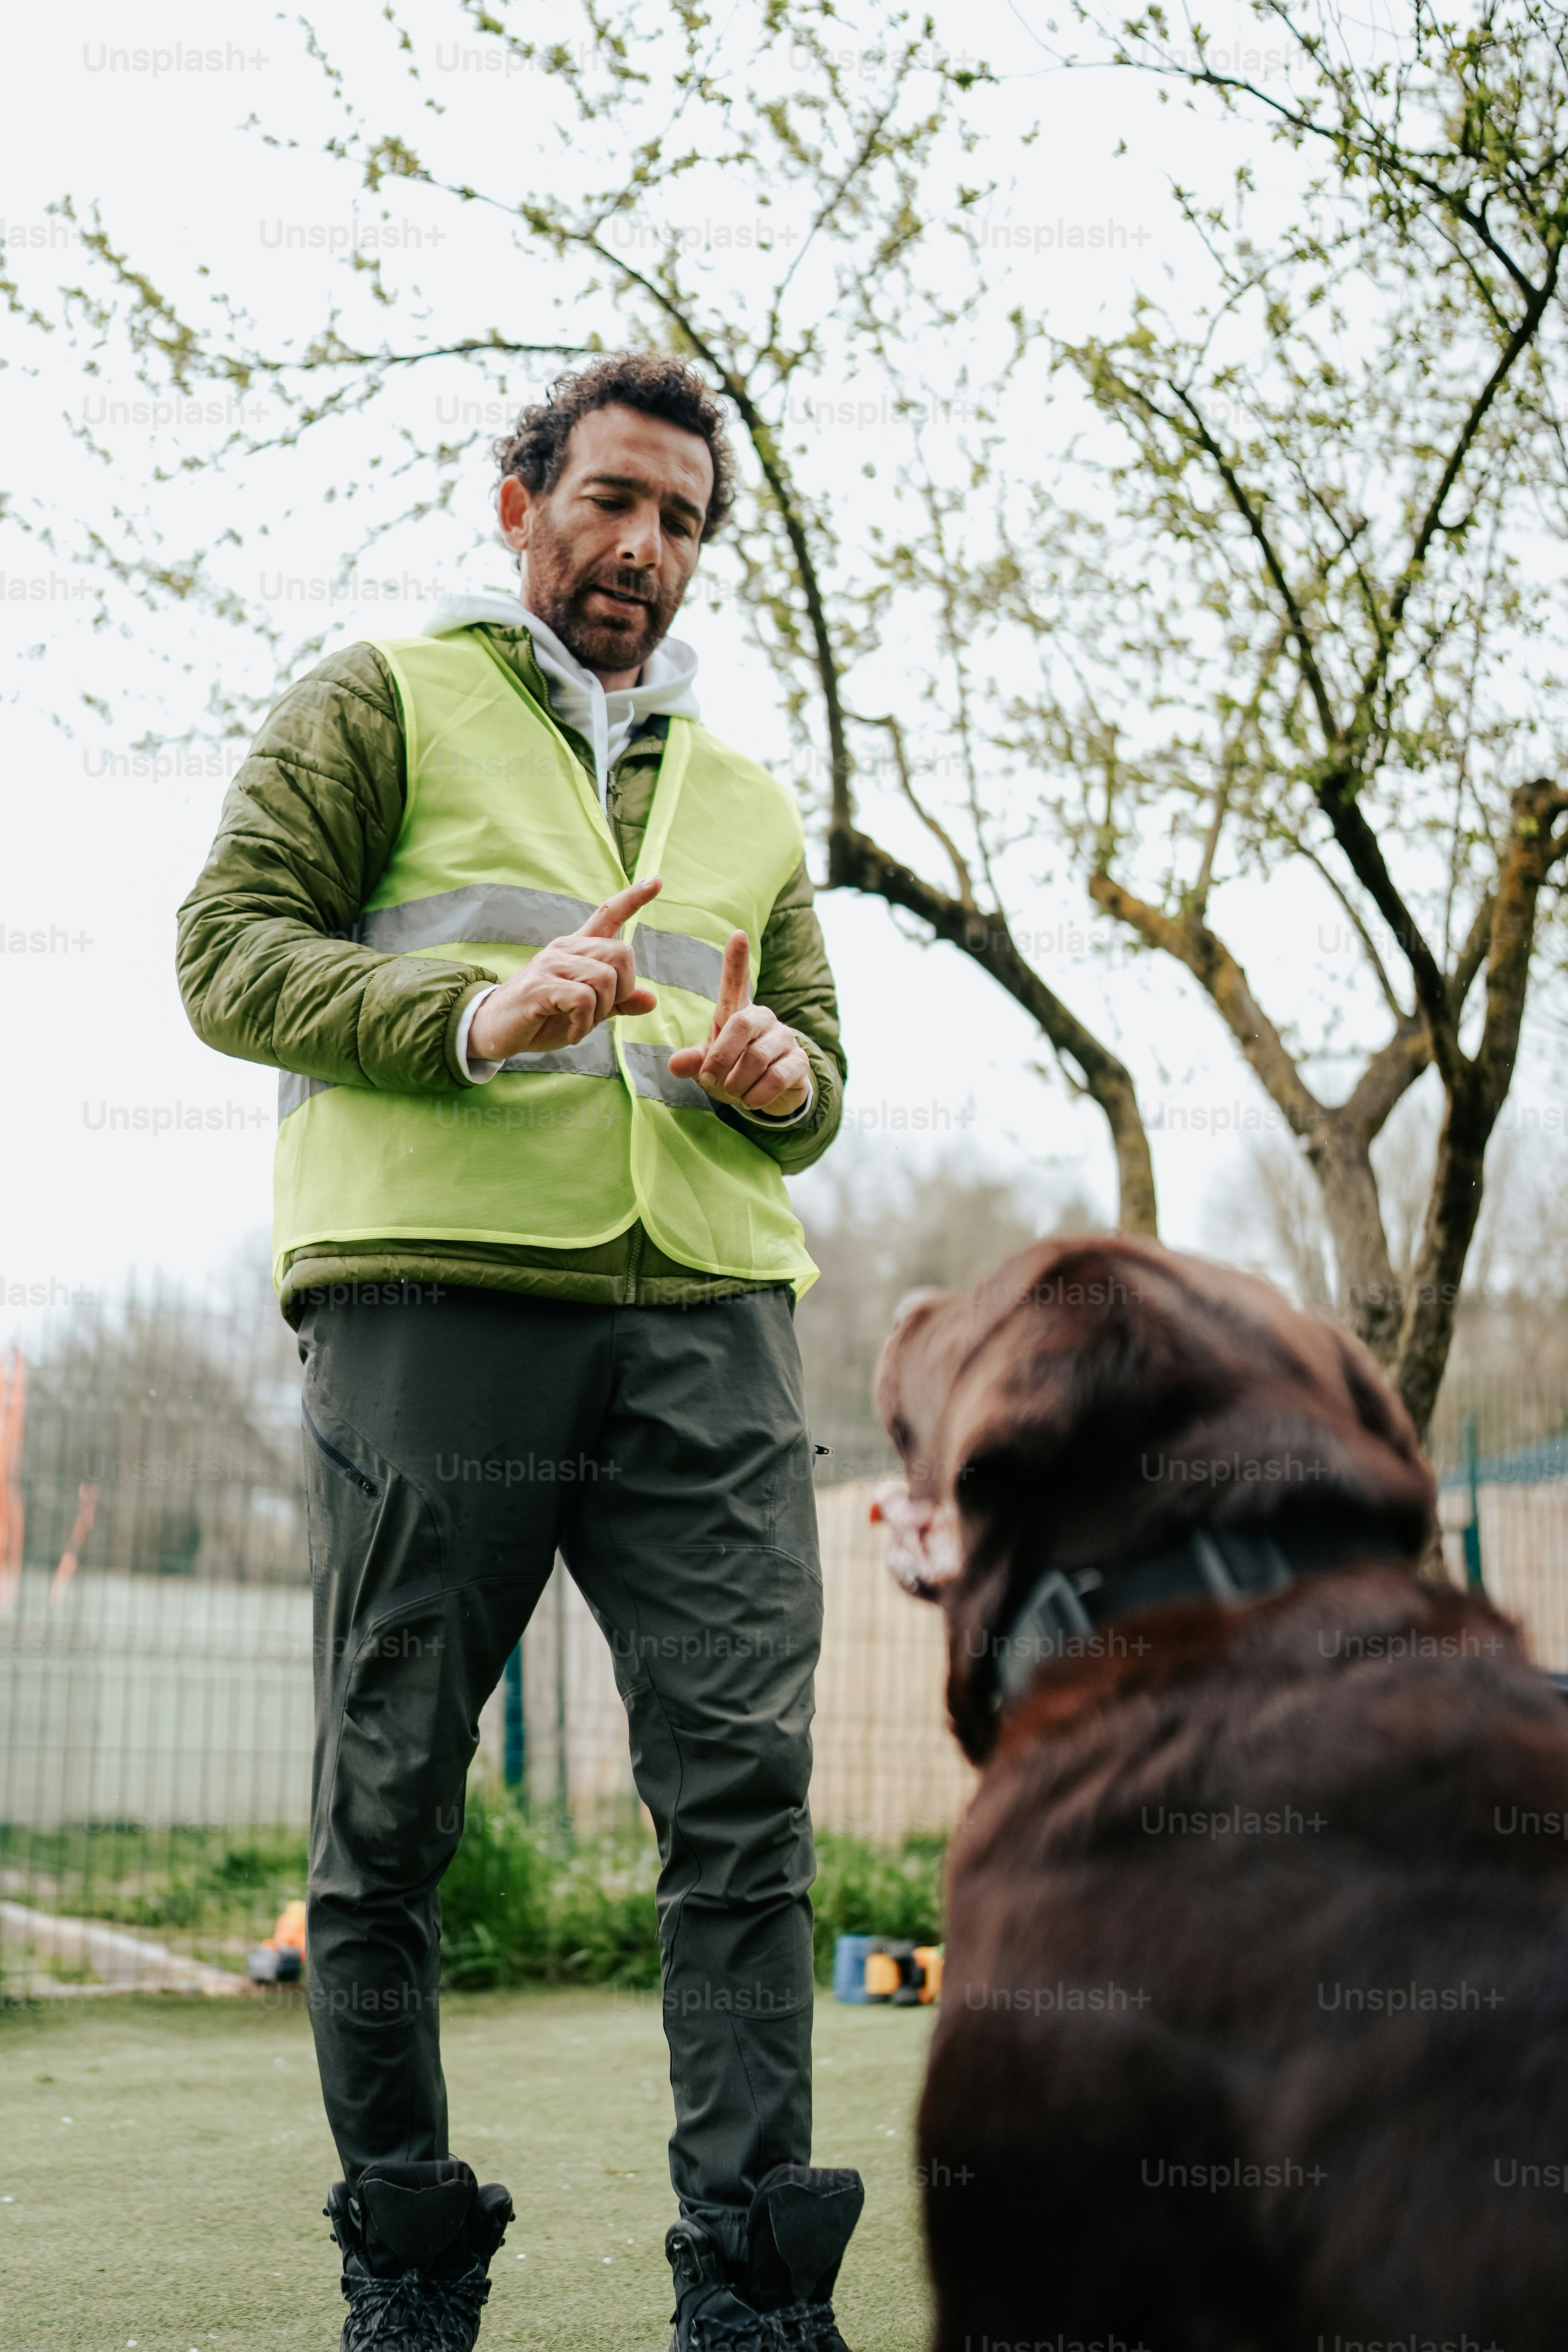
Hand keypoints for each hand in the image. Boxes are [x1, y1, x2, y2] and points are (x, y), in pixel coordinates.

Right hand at [468, 878, 661, 1060]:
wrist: (494, 1030)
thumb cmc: (542, 1017)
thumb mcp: (586, 1011)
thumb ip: (617, 1002)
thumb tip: (651, 999)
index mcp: (577, 948)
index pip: (608, 914)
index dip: (634, 898)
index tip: (657, 880)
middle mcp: (565, 949)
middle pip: (621, 954)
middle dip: (622, 990)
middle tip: (598, 1011)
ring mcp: (550, 964)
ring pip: (605, 978)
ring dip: (600, 1011)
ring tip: (580, 1022)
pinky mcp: (540, 985)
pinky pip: (584, 1000)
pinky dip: (584, 1025)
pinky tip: (572, 1033)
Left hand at [666, 931, 810, 1117]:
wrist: (771, 1094)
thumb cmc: (735, 1070)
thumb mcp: (710, 1066)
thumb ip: (694, 1061)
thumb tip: (674, 1065)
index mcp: (738, 1013)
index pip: (737, 981)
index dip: (736, 959)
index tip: (737, 934)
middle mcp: (764, 1018)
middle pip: (740, 1025)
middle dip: (720, 1058)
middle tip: (711, 1081)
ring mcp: (785, 1038)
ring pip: (757, 1057)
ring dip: (737, 1082)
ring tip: (732, 1092)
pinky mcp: (800, 1061)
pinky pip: (776, 1077)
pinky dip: (756, 1094)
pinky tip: (750, 1099)